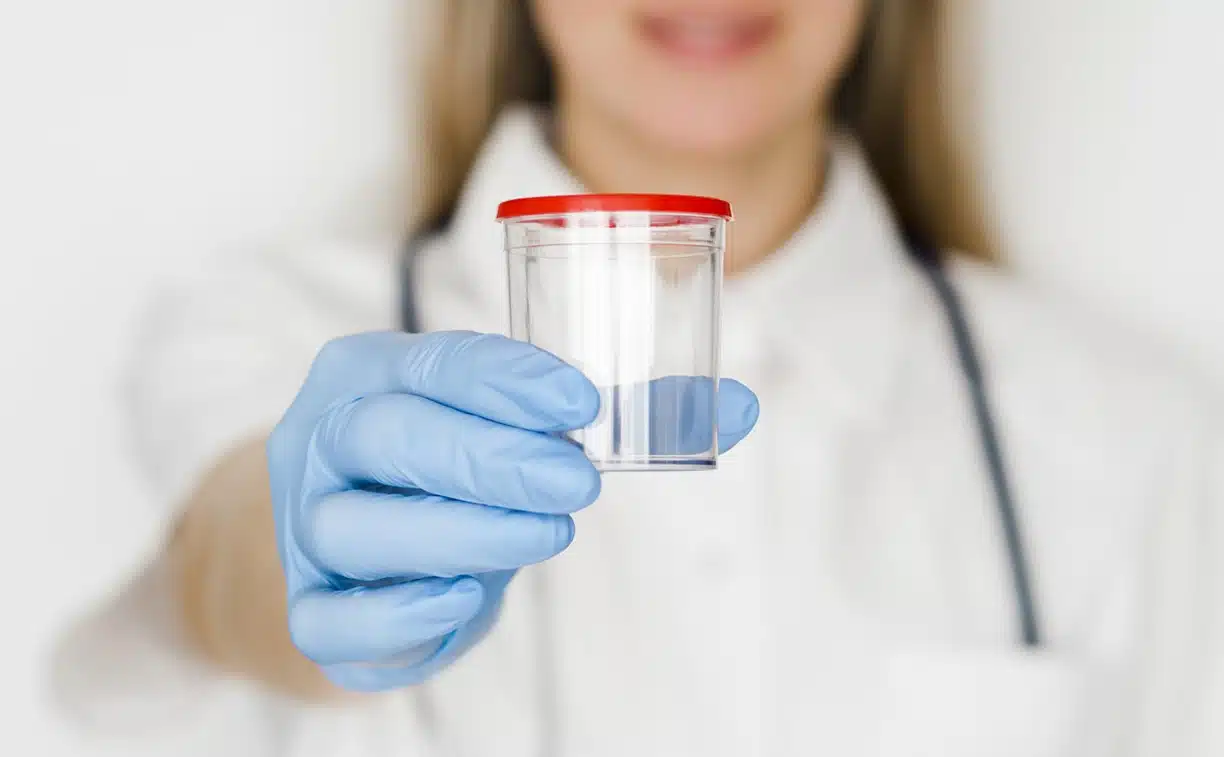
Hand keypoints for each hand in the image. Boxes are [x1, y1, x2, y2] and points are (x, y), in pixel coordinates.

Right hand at [267, 331, 758, 690]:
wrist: (368, 549)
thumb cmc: (458, 470)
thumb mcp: (523, 429)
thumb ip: (627, 415)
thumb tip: (739, 404)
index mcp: (370, 373)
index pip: (430, 362)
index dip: (502, 380)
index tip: (581, 403)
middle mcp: (323, 440)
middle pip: (385, 437)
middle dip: (487, 458)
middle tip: (577, 483)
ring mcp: (305, 529)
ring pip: (356, 528)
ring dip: (459, 532)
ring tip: (547, 536)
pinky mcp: (312, 609)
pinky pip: (329, 620)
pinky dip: (397, 616)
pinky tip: (462, 599)